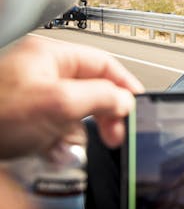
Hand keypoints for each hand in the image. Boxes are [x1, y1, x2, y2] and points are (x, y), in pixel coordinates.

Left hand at [0, 36, 143, 158]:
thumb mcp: (57, 104)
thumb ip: (100, 98)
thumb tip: (125, 100)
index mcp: (49, 56)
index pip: (103, 64)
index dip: (124, 85)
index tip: (137, 106)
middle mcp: (40, 72)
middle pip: (90, 90)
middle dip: (102, 115)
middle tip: (113, 135)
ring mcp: (29, 96)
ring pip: (72, 114)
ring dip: (75, 134)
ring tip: (65, 147)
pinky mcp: (20, 118)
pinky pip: (52, 129)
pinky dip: (56, 144)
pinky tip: (50, 152)